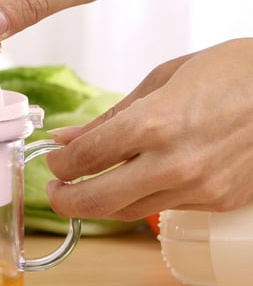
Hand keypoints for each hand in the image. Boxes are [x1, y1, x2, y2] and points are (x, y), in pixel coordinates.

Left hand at [45, 38, 252, 219]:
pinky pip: (163, 208)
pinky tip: (136, 181)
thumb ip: (109, 118)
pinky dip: (140, 198)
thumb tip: (66, 137)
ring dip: (98, 204)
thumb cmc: (230, 72)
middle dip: (64, 201)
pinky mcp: (218, 202)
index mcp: (155, 123)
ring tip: (86, 188)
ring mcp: (199, 188)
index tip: (54, 161)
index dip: (59, 164)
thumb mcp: (161, 80)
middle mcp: (174, 163)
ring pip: (128, 213)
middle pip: (98, 201)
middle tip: (55, 191)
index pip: (84, 159)